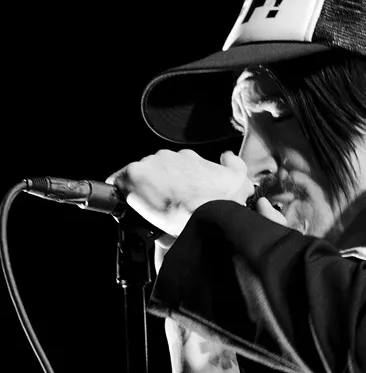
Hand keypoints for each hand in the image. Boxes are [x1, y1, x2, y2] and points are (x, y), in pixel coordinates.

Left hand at [107, 148, 255, 238]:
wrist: (207, 216)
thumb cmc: (222, 203)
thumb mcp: (240, 181)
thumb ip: (234, 164)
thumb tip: (228, 156)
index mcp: (189, 159)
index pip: (175, 167)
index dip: (175, 184)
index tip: (177, 197)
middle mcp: (168, 157)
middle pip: (156, 172)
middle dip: (158, 187)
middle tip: (165, 207)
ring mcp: (149, 166)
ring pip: (139, 178)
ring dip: (142, 191)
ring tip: (150, 211)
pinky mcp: (132, 177)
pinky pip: (118, 183)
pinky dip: (122, 194)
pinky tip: (129, 207)